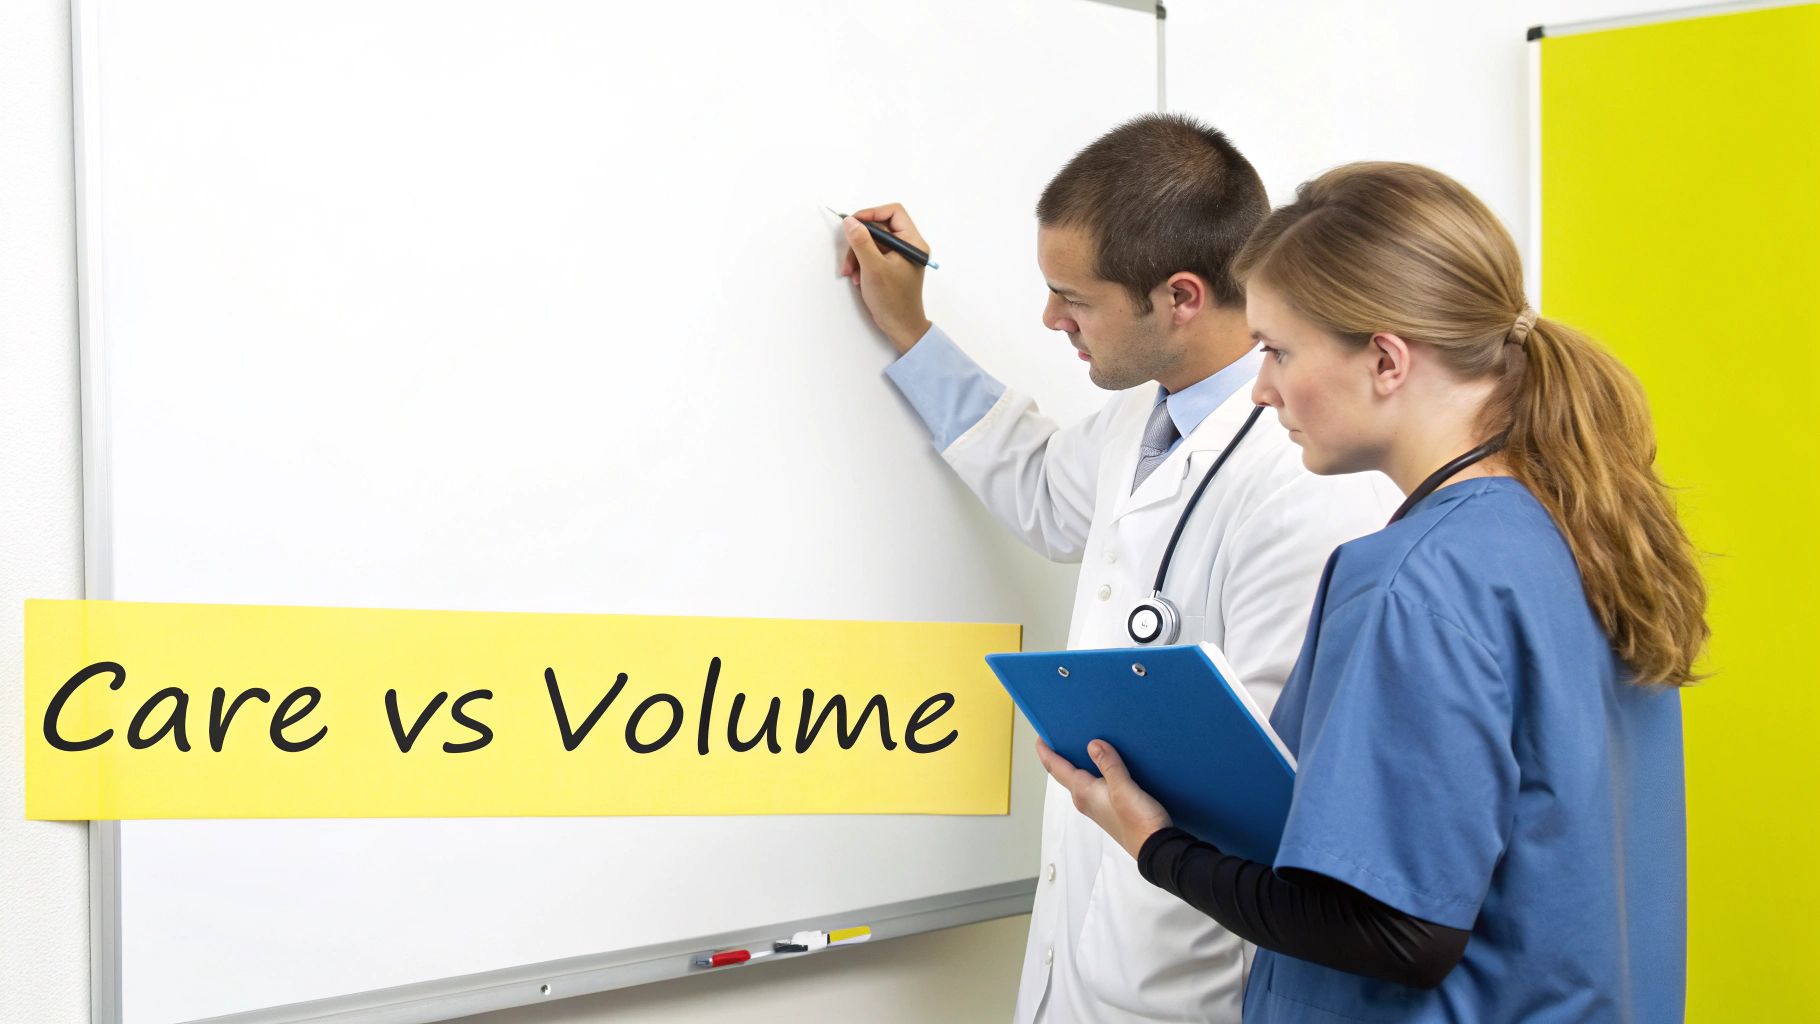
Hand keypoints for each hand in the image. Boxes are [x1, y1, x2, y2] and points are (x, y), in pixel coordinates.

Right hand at [838, 203, 932, 353]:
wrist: (900, 327)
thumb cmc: (893, 300)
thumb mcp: (873, 268)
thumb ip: (861, 242)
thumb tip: (850, 221)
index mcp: (913, 242)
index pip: (894, 212)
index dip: (872, 213)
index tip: (853, 223)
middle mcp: (908, 246)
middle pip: (880, 228)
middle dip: (860, 241)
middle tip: (848, 257)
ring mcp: (900, 256)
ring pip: (873, 242)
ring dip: (857, 255)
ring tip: (851, 272)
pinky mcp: (891, 266)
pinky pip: (873, 254)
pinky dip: (861, 263)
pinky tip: (857, 277)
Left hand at [1035, 738, 1171, 859]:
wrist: (1155, 848)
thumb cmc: (1139, 822)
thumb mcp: (1124, 788)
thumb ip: (1109, 765)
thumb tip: (1093, 744)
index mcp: (1083, 792)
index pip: (1056, 768)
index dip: (1045, 751)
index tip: (1040, 736)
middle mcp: (1085, 799)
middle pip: (1065, 772)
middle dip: (1060, 754)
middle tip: (1061, 733)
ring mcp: (1096, 805)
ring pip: (1080, 778)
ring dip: (1078, 762)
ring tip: (1082, 742)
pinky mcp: (1110, 807)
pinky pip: (1095, 784)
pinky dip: (1094, 770)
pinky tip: (1105, 763)